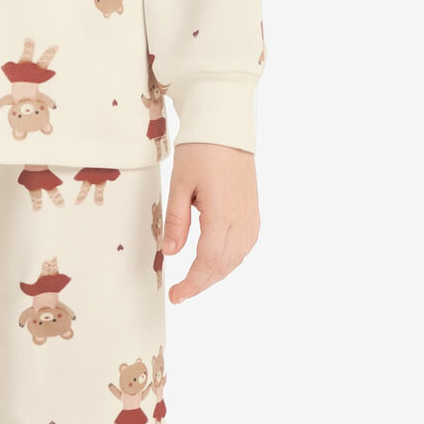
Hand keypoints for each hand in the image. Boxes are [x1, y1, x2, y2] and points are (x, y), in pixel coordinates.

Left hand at [163, 144, 258, 305]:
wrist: (225, 128)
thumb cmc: (200, 152)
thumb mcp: (179, 185)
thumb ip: (176, 221)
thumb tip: (170, 252)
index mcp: (222, 212)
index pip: (208, 260)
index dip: (192, 282)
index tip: (177, 295)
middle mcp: (241, 217)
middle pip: (223, 264)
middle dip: (201, 283)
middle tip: (180, 294)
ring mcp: (251, 215)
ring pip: (236, 258)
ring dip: (215, 275)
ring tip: (194, 282)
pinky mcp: (253, 211)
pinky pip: (245, 246)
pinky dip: (229, 261)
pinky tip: (216, 265)